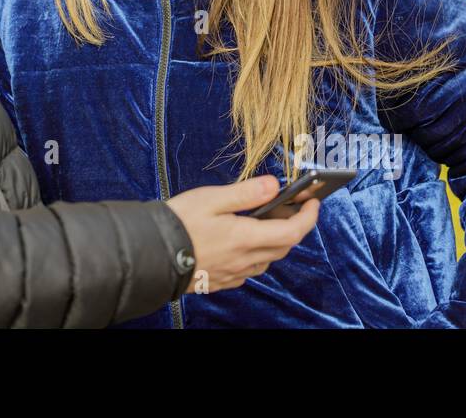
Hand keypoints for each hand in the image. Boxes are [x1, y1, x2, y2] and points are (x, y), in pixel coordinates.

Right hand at [165, 175, 320, 293]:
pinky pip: (250, 270)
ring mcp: (234, 273)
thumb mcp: (212, 198)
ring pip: (268, 260)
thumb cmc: (179, 223)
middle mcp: (244, 260)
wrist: (151, 253)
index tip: (313, 203)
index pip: (292, 231)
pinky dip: (257, 255)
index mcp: (245, 238)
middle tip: (293, 207)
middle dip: (295, 227)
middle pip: (283, 246)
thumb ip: (245, 192)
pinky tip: (244, 243)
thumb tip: (274, 185)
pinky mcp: (222, 280)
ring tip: (268, 222)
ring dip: (276, 242)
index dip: (308, 217)